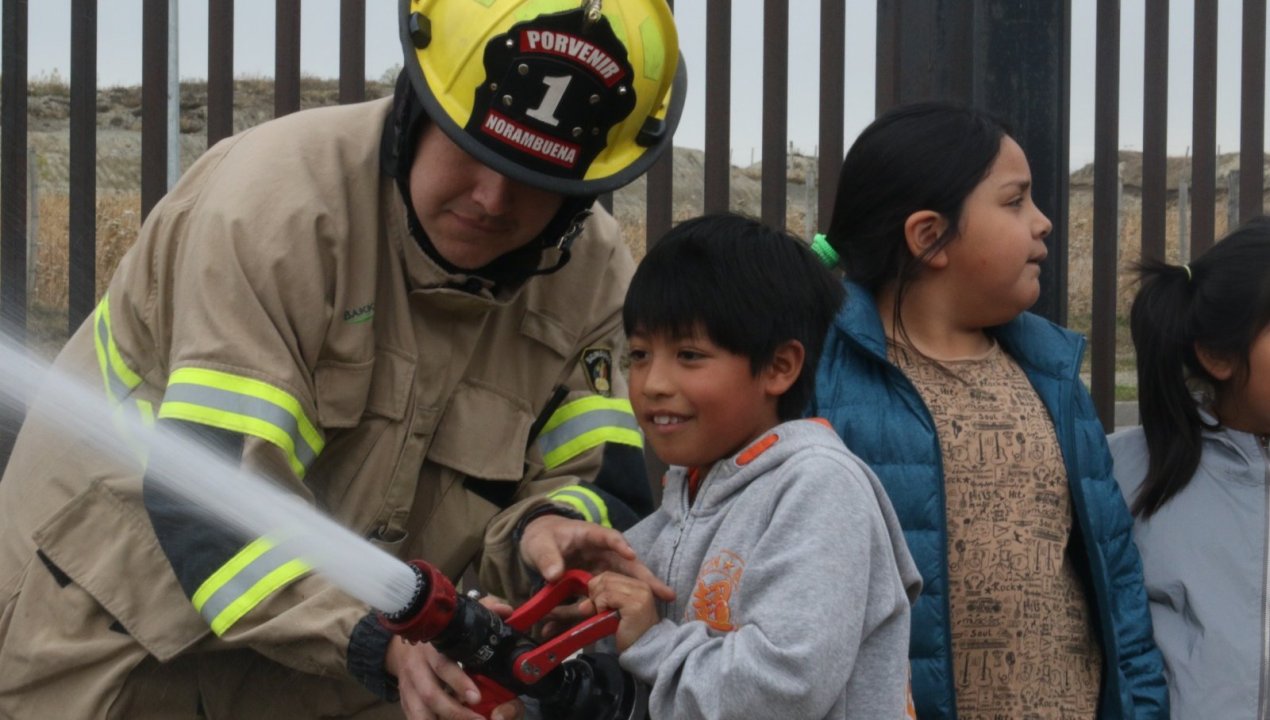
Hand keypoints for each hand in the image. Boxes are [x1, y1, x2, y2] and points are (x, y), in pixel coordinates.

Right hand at [385, 597, 523, 719]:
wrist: (402, 648)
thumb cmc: (440, 637)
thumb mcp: (460, 620)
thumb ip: (485, 611)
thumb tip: (505, 610)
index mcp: (432, 647)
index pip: (442, 665)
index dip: (458, 682)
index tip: (476, 697)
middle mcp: (417, 668)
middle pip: (431, 695)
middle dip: (455, 712)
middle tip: (479, 719)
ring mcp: (408, 688)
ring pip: (420, 712)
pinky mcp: (405, 703)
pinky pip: (414, 718)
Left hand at [519, 514, 674, 602]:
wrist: (536, 547)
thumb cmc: (541, 538)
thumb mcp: (539, 545)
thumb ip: (547, 558)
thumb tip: (555, 575)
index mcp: (590, 536)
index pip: (608, 537)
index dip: (620, 545)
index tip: (631, 555)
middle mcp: (600, 553)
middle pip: (626, 564)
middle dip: (646, 578)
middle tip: (665, 593)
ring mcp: (599, 570)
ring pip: (621, 583)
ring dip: (638, 595)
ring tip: (657, 608)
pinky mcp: (592, 586)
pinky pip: (601, 598)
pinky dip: (605, 610)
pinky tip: (621, 622)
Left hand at [584, 571, 659, 651]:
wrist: (643, 651)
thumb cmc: (629, 634)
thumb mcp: (613, 612)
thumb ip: (600, 602)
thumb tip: (582, 605)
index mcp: (639, 584)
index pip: (609, 575)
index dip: (597, 588)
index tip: (597, 604)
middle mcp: (641, 585)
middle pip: (606, 578)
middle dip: (596, 594)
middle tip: (599, 611)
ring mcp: (639, 593)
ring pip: (605, 586)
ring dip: (598, 602)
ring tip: (604, 616)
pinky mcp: (634, 603)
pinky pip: (607, 596)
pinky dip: (601, 606)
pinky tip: (606, 617)